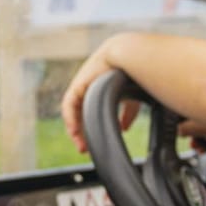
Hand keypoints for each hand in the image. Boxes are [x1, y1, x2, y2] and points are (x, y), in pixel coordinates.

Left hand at [60, 38, 134, 152]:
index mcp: (105, 89)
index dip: (97, 128)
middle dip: (85, 133)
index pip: (97, 112)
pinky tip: (75, 131)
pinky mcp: (77, 84)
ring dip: (77, 130)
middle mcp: (92, 87)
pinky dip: (71, 119)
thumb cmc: (137, 73)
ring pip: (75, 112)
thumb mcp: (133, 98)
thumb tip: (126, 128)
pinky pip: (69, 105)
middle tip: (88, 149)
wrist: (130, 56)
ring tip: (82, 145)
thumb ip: (129, 112)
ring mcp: (84, 85)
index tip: (100, 144)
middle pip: (84, 114)